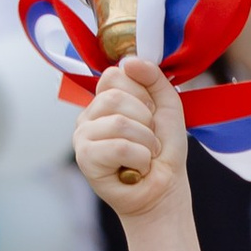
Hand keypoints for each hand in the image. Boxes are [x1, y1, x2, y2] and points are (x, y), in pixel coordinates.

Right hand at [74, 57, 186, 221]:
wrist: (164, 189)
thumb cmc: (163, 151)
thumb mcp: (167, 106)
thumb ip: (153, 78)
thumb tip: (129, 61)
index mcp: (105, 100)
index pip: (115, 75)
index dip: (142, 94)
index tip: (151, 115)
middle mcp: (89, 115)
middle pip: (116, 97)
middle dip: (146, 121)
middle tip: (149, 140)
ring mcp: (83, 136)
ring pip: (119, 122)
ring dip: (146, 143)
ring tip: (145, 155)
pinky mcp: (85, 158)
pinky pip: (119, 146)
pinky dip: (140, 159)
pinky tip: (137, 169)